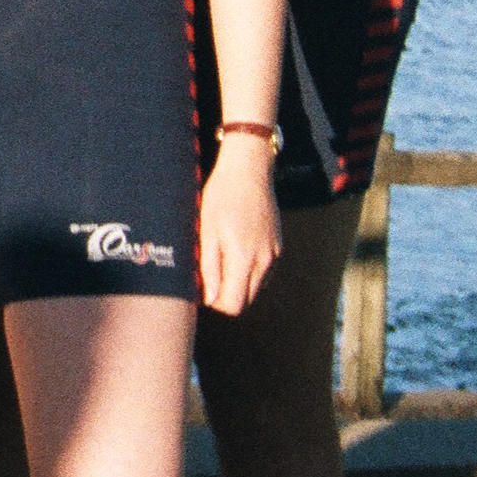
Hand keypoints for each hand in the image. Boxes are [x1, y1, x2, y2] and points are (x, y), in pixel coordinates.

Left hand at [198, 140, 282, 314]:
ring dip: (237, 284)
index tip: (199, 288)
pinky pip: (263, 273)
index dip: (214, 303)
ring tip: (218, 259)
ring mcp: (275, 255)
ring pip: (256, 288)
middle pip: (246, 301)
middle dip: (224, 296)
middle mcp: (265, 261)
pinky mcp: (278, 248)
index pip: (234, 305)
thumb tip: (209, 300)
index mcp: (245, 258)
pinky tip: (232, 252)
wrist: (249, 171)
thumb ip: (209, 268)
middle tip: (204, 274)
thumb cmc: (221, 197)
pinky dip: (248, 272)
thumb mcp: (206, 231)